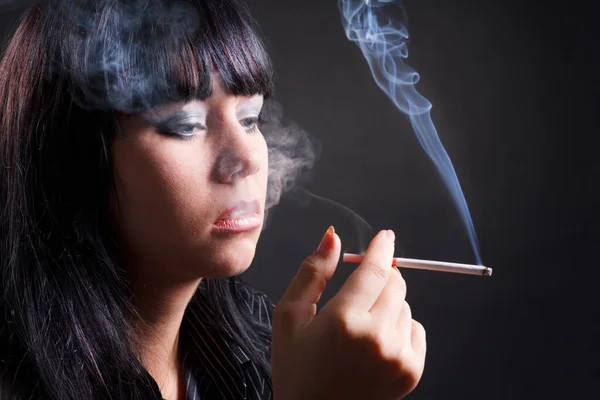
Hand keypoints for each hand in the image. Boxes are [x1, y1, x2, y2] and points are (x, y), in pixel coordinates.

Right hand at [271, 227, 425, 399]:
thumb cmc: (297, 368)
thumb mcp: (289, 316)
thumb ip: (312, 272)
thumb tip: (333, 237)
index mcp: (343, 320)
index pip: (375, 269)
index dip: (381, 248)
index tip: (385, 236)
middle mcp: (376, 337)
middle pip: (395, 283)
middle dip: (381, 277)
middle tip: (361, 290)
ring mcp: (398, 356)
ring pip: (405, 305)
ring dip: (387, 304)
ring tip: (361, 328)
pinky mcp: (412, 371)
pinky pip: (416, 328)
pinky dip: (400, 326)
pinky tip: (376, 343)